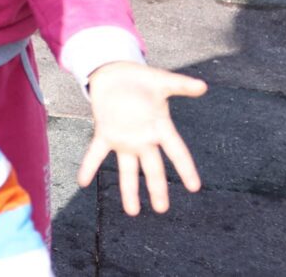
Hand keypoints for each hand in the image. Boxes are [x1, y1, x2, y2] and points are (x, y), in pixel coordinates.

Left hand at [79, 62, 204, 214]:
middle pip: (152, 167)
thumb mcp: (162, 80)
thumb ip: (181, 85)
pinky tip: (83, 181)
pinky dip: (89, 166)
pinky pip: (96, 153)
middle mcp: (144, 139)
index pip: (177, 151)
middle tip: (162, 210)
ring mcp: (124, 138)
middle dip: (157, 188)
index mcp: (160, 127)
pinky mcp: (105, 133)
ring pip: (127, 169)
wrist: (115, 73)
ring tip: (132, 212)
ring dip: (128, 190)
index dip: (185, 168)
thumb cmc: (142, 80)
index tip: (194, 187)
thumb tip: (203, 86)